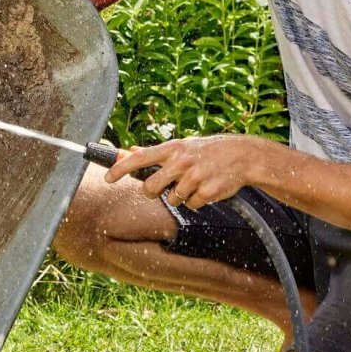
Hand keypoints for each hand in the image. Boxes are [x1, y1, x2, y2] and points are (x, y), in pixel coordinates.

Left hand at [104, 134, 275, 210]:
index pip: (138, 159)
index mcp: (173, 149)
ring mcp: (194, 177)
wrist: (242, 156)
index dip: (120, 169)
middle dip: (152, 192)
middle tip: (163, 187)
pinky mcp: (207, 192)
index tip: (107, 178)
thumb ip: (155, 152)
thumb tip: (128, 151)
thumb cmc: (207, 151)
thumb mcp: (182, 146)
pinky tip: (206, 188)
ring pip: (172, 199)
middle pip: (150, 188)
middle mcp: (181, 162)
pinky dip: (196, 201)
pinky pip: (191, 205)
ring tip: (194, 182)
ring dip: (180, 196)